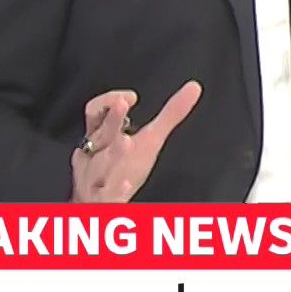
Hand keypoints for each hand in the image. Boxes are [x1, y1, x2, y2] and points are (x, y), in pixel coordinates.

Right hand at [70, 81, 201, 202]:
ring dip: (114, 152)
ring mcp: (97, 179)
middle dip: (113, 119)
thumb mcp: (150, 139)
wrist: (95, 204)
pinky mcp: (103, 202)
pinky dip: (116, 192)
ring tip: (126, 141)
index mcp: (104, 136)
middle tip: (121, 103)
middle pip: (103, 134)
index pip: (97, 112)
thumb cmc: (122, 167)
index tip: (132, 97)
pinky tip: (126, 184)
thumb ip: (171, 114)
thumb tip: (195, 87)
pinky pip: (106, 198)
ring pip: (101, 166)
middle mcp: (98, 155)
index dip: (110, 102)